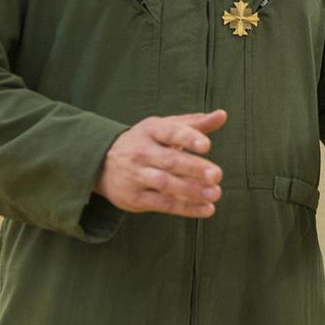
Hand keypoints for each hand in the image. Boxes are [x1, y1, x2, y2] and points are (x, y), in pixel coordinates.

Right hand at [94, 110, 226, 216]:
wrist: (102, 163)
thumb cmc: (146, 142)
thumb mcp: (165, 128)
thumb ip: (195, 124)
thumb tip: (223, 114)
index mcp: (151, 130)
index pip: (171, 132)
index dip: (188, 138)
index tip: (207, 145)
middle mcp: (141, 152)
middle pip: (170, 160)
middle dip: (194, 168)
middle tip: (217, 175)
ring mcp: (136, 175)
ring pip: (165, 183)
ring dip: (192, 190)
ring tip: (215, 194)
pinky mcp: (135, 198)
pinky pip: (163, 204)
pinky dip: (186, 208)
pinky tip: (206, 209)